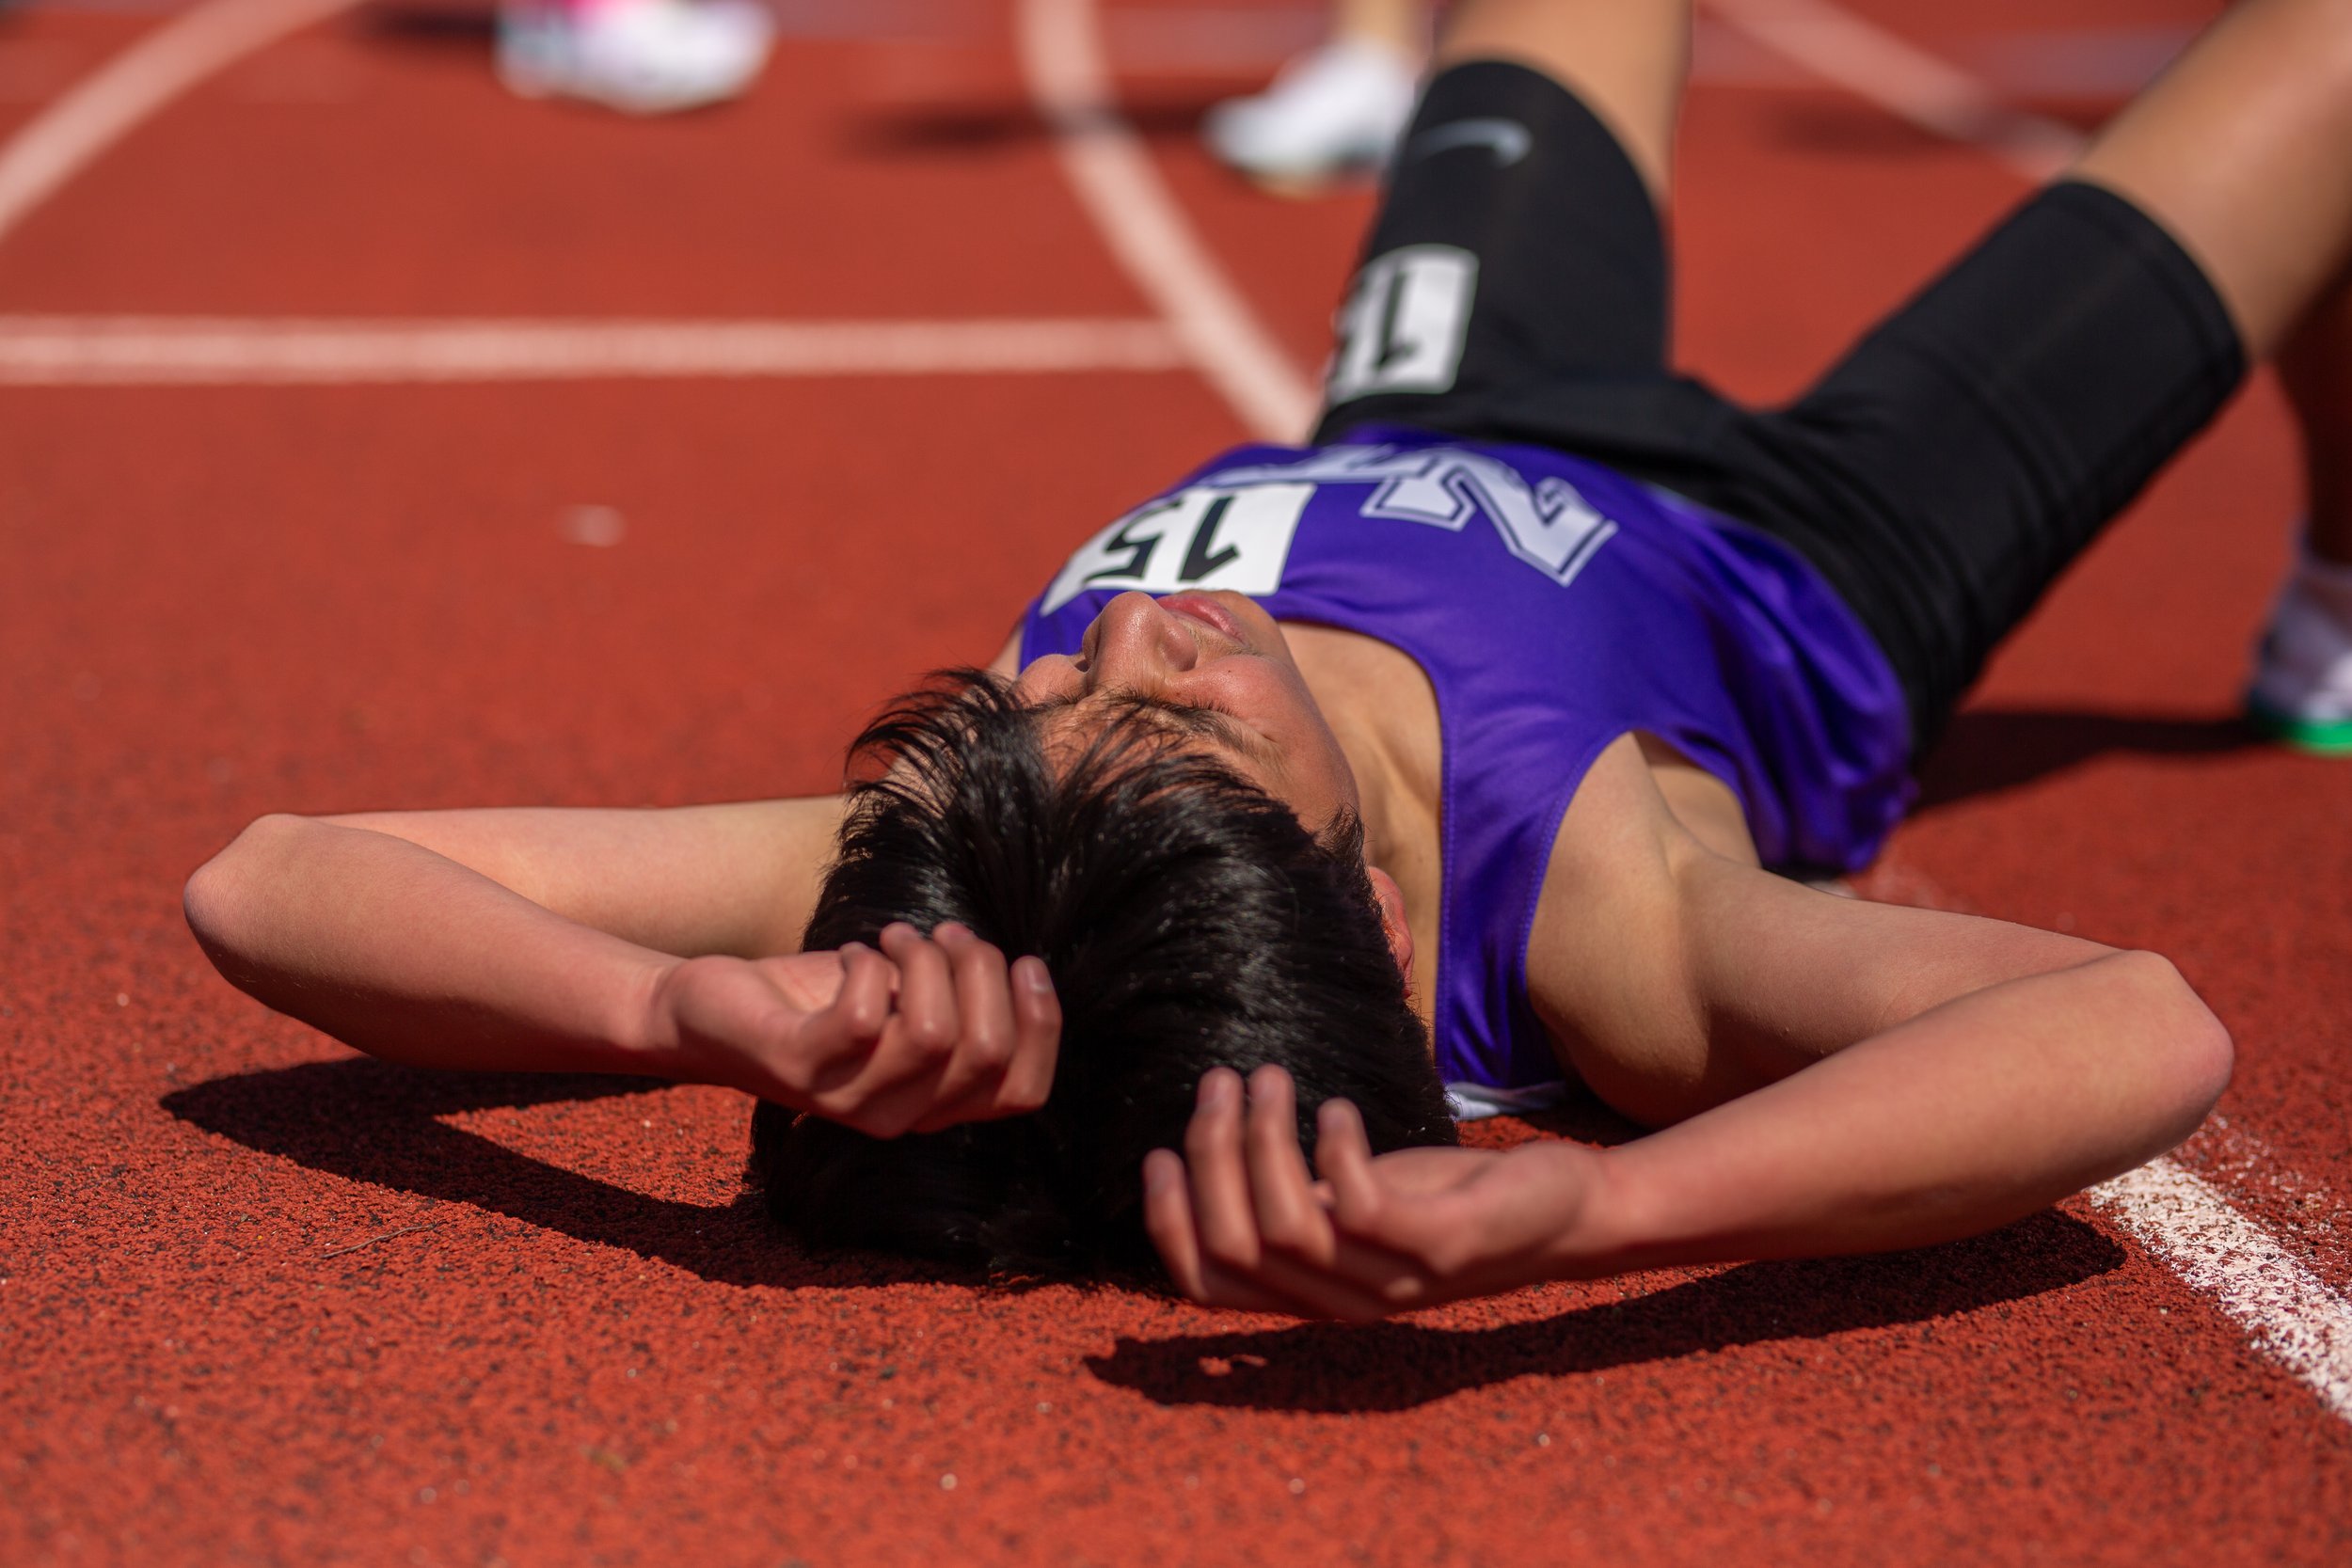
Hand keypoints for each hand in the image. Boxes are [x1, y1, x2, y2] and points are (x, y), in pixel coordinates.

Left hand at [648, 922, 1059, 1136]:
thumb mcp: (903, 1002)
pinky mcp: (798, 1069)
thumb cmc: (817, 1001)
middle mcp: (899, 1117)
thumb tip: (1022, 967)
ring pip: (933, 1033)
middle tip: (943, 934)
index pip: (1024, 1092)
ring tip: (895, 937)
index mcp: (935, 1103)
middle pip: (986, 1052)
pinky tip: (854, 953)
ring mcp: (847, 1100)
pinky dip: (867, 964)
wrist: (710, 1011)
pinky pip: (862, 1015)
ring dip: (924, 961)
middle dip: (980, 972)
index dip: (1040, 1023)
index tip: (1024, 962)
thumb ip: (960, 1002)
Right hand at [1142, 1065, 1605, 1319]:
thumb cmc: (1448, 1198)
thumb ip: (1292, 1196)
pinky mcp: (1439, 1245)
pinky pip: (1361, 1206)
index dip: (1169, 1224)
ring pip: (1287, 1226)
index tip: (1156, 1153)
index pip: (1206, 1287)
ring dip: (1263, 1139)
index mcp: (1311, 1291)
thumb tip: (1209, 1145)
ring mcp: (1391, 1278)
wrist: (1564, 1213)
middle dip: (1211, 1155)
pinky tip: (1337, 1107)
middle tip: (1221, 1082)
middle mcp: (1342, 1298)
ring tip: (1267, 1076)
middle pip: (1235, 1246)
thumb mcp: (1356, 1202)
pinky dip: (1335, 1148)